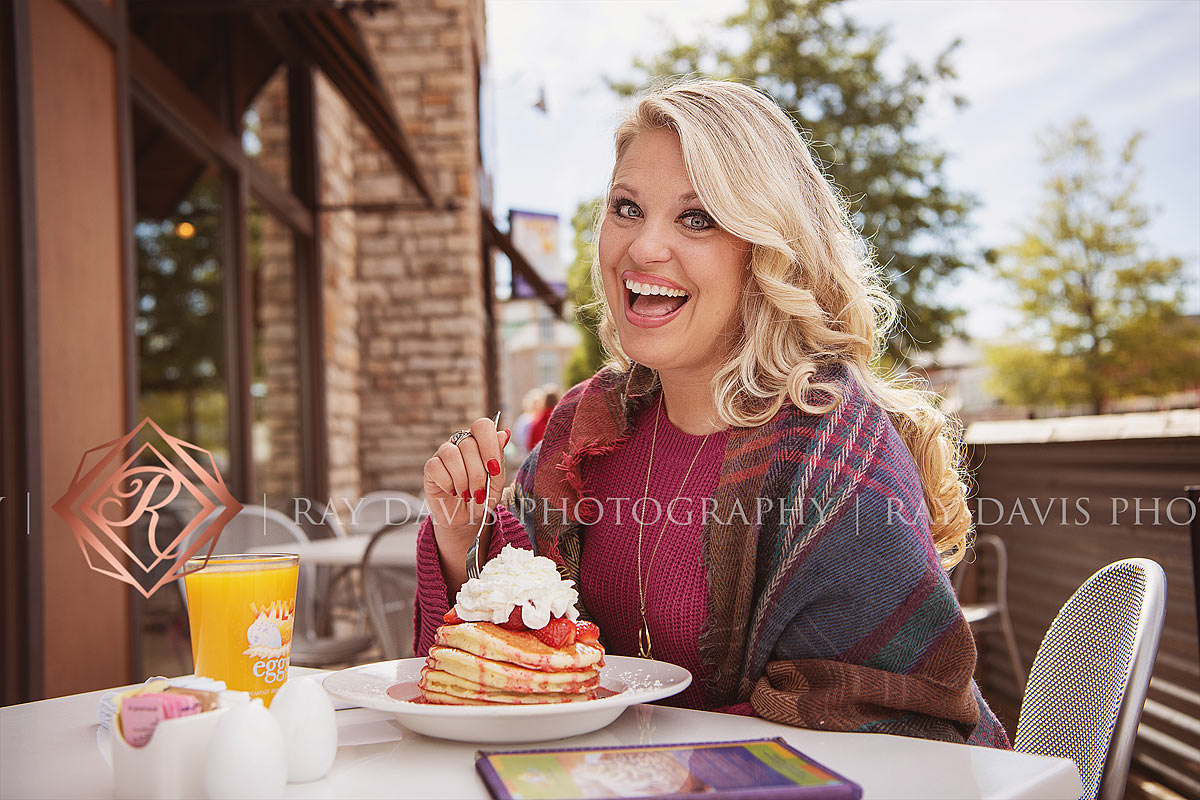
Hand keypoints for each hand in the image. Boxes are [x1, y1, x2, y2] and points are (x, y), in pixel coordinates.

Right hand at [423, 418, 510, 544]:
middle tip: (479, 492)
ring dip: (463, 479)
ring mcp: (444, 453)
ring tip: (467, 494)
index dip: (489, 445)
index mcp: (480, 442)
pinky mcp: (431, 467)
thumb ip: (499, 459)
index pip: (482, 426)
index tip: (493, 469)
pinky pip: (437, 467)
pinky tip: (453, 492)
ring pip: (452, 454)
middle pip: (468, 444)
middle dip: (477, 474)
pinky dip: (448, 484)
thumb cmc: (483, 497)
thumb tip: (504, 434)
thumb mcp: (497, 482)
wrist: (467, 519)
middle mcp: (461, 443)